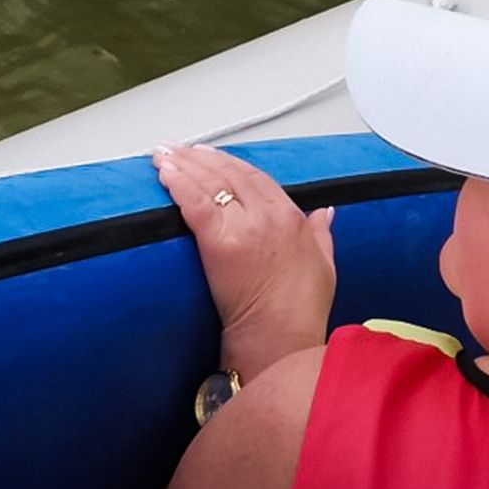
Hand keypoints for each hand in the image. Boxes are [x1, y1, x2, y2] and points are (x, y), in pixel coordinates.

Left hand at [153, 142, 336, 378]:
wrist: (280, 339)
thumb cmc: (299, 311)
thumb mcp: (325, 264)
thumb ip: (322, 233)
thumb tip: (325, 212)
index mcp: (291, 217)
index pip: (255, 176)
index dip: (230, 163)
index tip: (212, 156)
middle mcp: (268, 215)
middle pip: (228, 173)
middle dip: (201, 157)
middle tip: (180, 149)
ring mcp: (243, 226)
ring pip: (209, 181)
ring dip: (182, 164)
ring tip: (163, 154)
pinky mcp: (218, 242)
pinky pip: (194, 202)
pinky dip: (177, 183)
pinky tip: (164, 173)